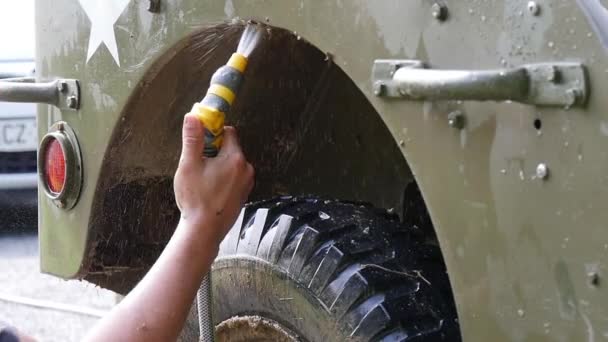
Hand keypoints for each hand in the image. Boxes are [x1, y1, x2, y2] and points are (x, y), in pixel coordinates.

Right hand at [174, 114, 253, 243]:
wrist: (204, 230)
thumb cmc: (196, 199)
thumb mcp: (189, 165)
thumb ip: (193, 139)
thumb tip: (193, 117)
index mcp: (234, 158)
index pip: (228, 132)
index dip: (213, 133)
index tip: (202, 140)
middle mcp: (246, 169)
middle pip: (230, 148)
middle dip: (214, 151)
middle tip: (199, 164)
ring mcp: (246, 183)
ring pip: (231, 164)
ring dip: (218, 166)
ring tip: (203, 180)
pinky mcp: (243, 195)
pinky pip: (234, 179)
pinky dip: (223, 179)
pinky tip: (210, 190)